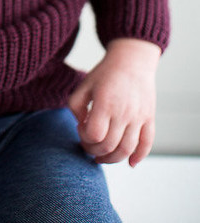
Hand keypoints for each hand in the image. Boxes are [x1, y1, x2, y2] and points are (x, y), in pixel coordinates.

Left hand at [69, 38, 160, 166]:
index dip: (84, 137)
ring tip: (102, 157)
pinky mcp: (149, 118)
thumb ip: (75, 106)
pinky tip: (131, 163)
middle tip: (88, 145)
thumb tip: (81, 126)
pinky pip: (147, 143)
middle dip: (94, 151)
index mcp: (105, 103)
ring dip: (113, 159)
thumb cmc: (105, 73)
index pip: (94, 135)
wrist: (132, 60)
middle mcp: (123, 113)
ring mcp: (138, 117)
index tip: (81, 128)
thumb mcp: (84, 84)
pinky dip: (139, 157)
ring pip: (127, 150)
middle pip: (108, 146)